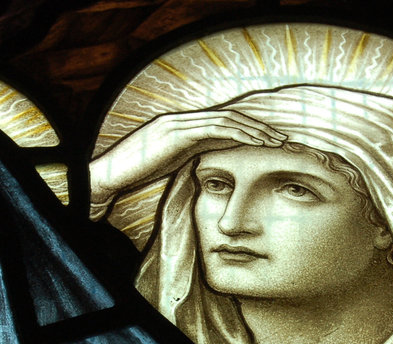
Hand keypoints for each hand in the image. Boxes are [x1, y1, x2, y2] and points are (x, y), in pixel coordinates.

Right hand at [90, 109, 285, 204]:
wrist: (108, 175)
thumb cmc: (133, 176)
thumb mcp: (168, 166)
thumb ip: (188, 161)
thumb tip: (210, 170)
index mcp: (182, 129)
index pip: (222, 125)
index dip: (248, 132)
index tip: (270, 144)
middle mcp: (183, 121)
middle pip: (230, 118)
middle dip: (258, 128)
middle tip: (283, 139)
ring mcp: (180, 123)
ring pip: (227, 119)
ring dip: (255, 129)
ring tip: (277, 141)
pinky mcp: (178, 132)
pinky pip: (216, 128)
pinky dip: (240, 133)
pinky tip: (257, 143)